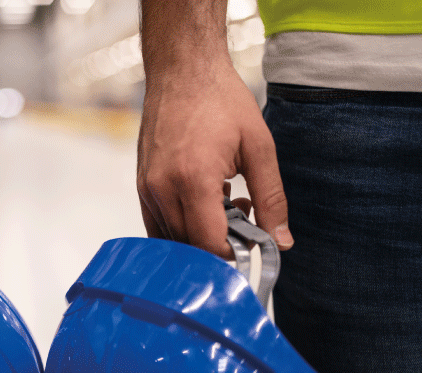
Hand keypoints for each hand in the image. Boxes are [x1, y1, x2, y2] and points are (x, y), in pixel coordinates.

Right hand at [137, 60, 292, 257]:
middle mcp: (162, 188)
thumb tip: (281, 241)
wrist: (182, 71)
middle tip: (244, 212)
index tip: (253, 241)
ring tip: (225, 200)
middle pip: (189, 247)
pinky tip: (203, 200)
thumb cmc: (220, 100)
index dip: (233, 253)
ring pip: (172, 239)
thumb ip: (272, 198)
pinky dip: (183, 226)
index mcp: (193, 179)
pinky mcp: (140, 186)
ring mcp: (146, 189)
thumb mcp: (258, 147)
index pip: (208, 244)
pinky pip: (158, 225)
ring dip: (201, 234)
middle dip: (220, 243)